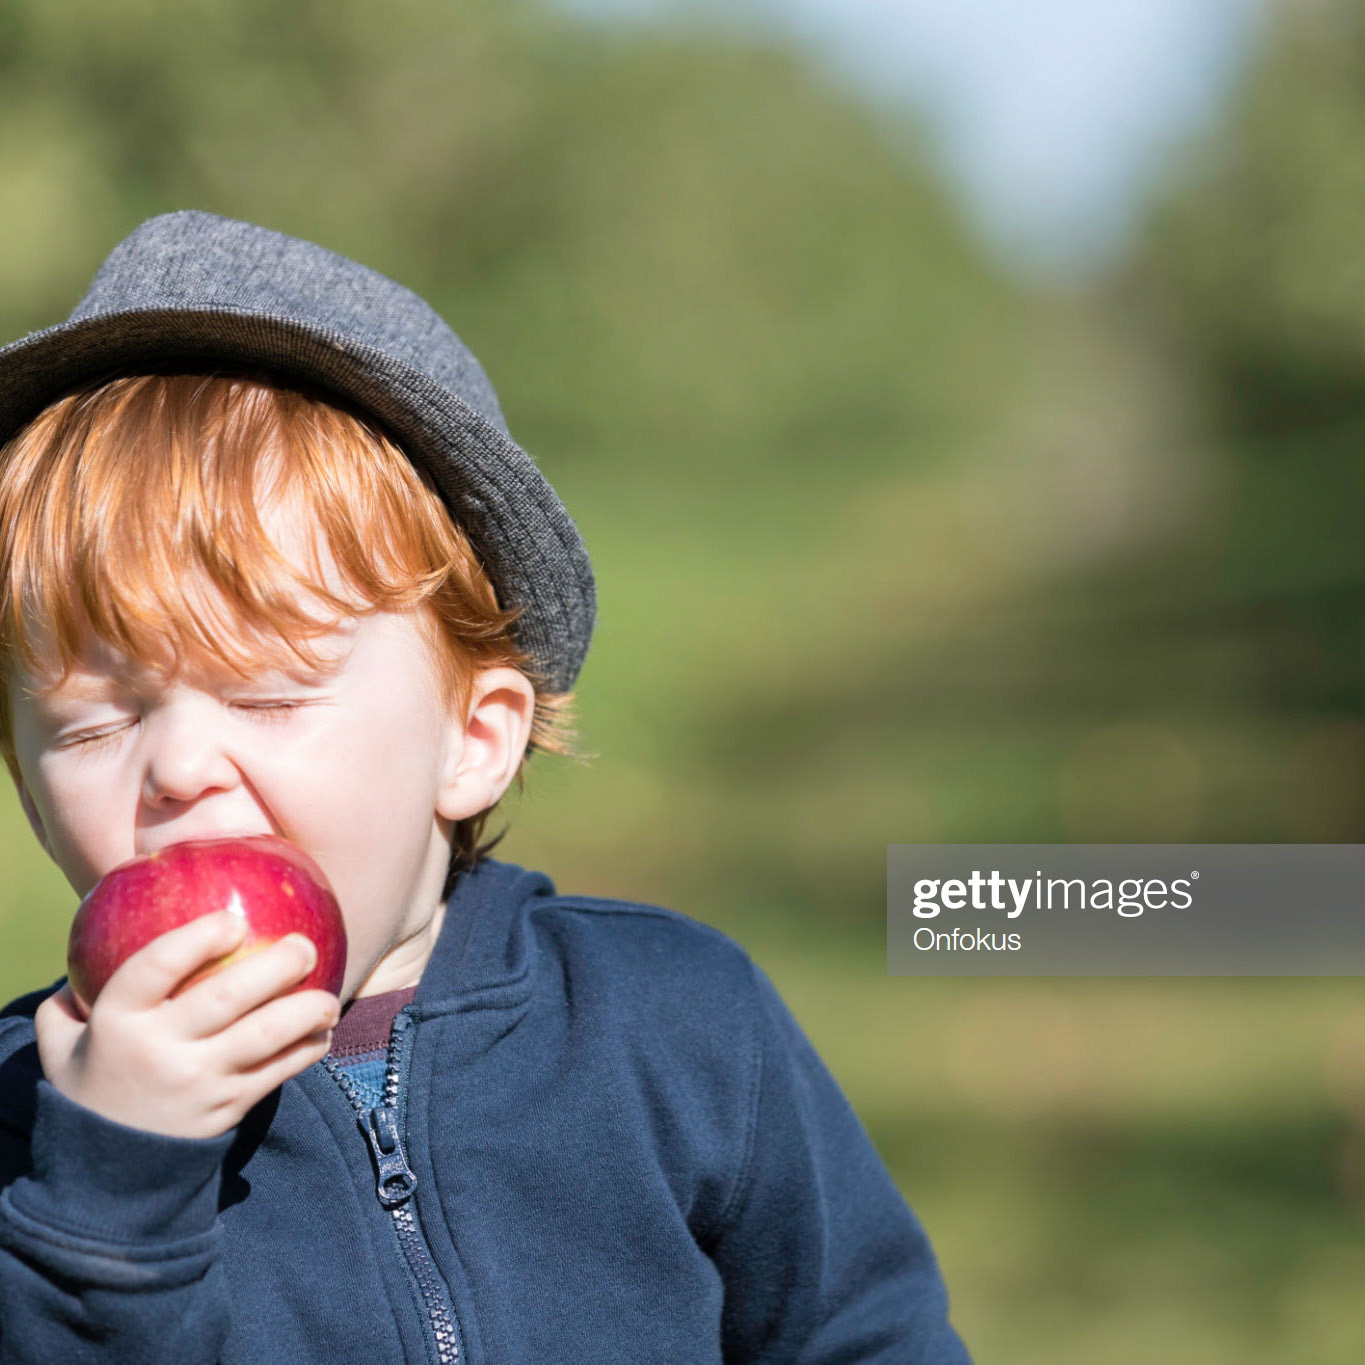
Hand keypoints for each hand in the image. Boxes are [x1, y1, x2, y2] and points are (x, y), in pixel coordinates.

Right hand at [34, 910, 340, 1138]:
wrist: (102, 1175)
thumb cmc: (90, 1085)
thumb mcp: (61, 1041)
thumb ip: (70, 997)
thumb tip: (94, 936)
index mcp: (116, 1021)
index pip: (156, 966)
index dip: (197, 938)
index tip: (233, 919)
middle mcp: (159, 1050)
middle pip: (227, 997)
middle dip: (276, 965)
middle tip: (304, 945)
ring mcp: (198, 1081)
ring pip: (265, 1037)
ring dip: (307, 1011)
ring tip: (327, 996)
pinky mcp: (229, 1108)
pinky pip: (279, 1071)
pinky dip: (308, 1049)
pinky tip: (323, 1031)